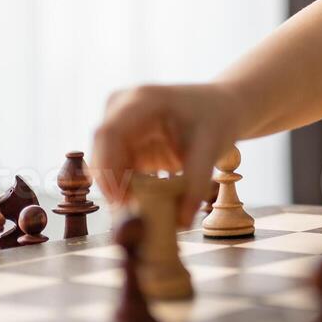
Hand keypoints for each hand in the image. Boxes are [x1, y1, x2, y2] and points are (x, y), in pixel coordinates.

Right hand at [90, 83, 246, 226]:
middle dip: (113, 188)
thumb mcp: (211, 149)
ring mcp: (118, 125)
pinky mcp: (121, 143)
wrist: (220, 107)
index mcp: (142, 100)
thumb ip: (196, 185)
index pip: (109, 133)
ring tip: (146, 212)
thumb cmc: (215, 120)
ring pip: (104, 167)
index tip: (122, 201)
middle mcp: (121, 109)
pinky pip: (115, 172)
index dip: (109, 169)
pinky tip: (147, 203)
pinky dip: (128, 190)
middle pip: (101, 153)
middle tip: (135, 217)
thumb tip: (182, 222)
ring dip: (120, 192)